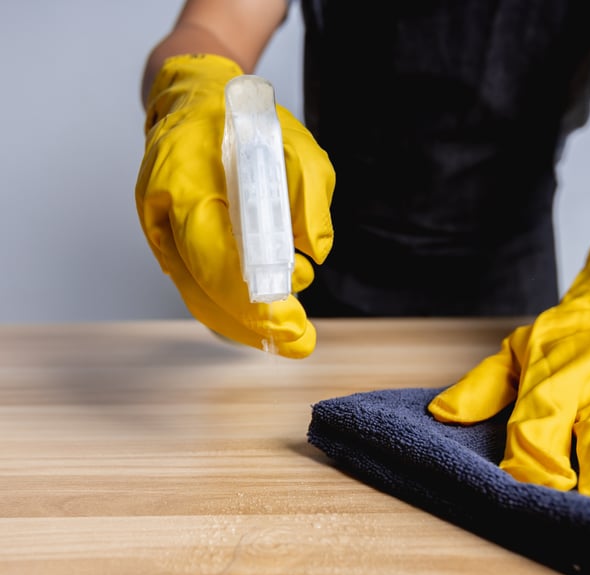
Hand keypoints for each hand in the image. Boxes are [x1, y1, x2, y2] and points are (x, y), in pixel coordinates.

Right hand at [135, 54, 334, 356]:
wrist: (194, 102)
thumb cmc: (245, 123)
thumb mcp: (298, 148)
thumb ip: (310, 198)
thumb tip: (313, 254)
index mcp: (187, 182)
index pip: (216, 259)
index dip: (253, 302)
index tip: (292, 323)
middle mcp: (164, 213)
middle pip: (203, 291)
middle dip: (254, 326)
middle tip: (300, 342)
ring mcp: (160, 232)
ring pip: (197, 298)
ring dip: (243, 326)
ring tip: (288, 338)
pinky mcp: (168, 243)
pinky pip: (196, 287)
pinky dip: (228, 310)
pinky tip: (259, 320)